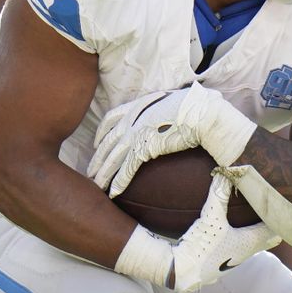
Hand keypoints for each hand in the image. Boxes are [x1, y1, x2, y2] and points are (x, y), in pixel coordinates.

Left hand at [87, 82, 256, 197]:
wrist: (201, 113)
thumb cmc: (198, 105)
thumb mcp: (178, 100)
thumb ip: (173, 104)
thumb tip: (183, 107)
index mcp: (139, 106)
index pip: (112, 118)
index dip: (102, 132)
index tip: (97, 141)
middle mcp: (132, 119)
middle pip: (107, 141)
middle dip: (97, 157)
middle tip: (90, 170)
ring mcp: (135, 134)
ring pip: (112, 157)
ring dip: (102, 173)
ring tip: (95, 185)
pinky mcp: (143, 149)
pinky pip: (126, 169)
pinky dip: (118, 182)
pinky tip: (113, 192)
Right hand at [113, 173, 280, 292]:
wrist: (182, 272)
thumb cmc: (201, 245)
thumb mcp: (210, 216)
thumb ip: (219, 193)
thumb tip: (225, 171)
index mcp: (249, 241)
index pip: (273, 228)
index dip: (280, 217)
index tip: (284, 205)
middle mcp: (245, 253)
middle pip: (266, 239)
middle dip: (271, 226)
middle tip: (274, 212)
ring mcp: (233, 260)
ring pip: (252, 246)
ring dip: (256, 233)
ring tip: (255, 219)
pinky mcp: (220, 264)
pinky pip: (238, 250)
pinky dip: (241, 240)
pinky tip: (231, 234)